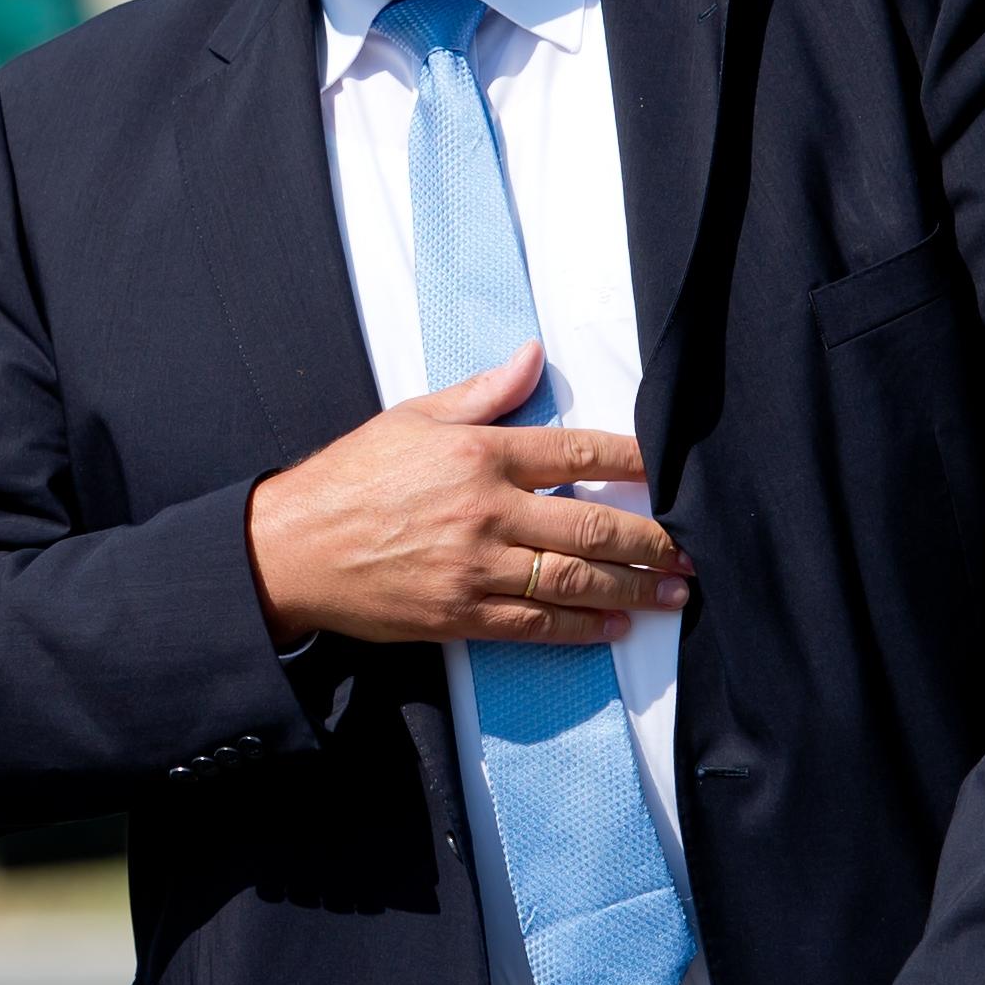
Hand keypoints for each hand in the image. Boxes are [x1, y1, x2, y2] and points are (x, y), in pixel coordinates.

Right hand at [242, 341, 692, 646]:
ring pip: (574, 579)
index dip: (633, 458)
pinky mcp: (460, 614)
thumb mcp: (411, 418)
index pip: (577, 450)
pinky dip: (582, 627)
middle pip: (592, 523)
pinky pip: (535, 625)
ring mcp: (475, 568)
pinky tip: (615, 625)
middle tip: (694, 547)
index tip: (669, 469)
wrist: (290, 549)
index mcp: (478, 454)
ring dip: (633, 586)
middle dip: (652, 538)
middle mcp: (486, 511)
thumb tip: (533, 357)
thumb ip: (482, 392)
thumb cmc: (349, 478)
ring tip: (674, 591)